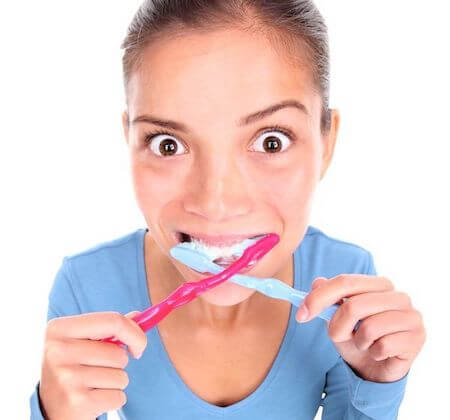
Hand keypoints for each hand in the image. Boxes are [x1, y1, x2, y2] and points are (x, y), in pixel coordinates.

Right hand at [39, 310, 146, 419]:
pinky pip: (118, 396)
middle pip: (118, 352)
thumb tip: (139, 316)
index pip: (113, 321)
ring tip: (93, 384)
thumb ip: (110, 327)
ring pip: (121, 375)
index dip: (135, 333)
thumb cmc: (73, 367)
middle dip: (120, 362)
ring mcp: (65, 378)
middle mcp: (58, 351)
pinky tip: (93, 399)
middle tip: (100, 369)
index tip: (139, 345)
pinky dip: (113, 399)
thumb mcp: (83, 341)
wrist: (48, 408)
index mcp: (59, 328)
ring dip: (116, 381)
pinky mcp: (76, 403)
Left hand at [296, 274, 425, 382]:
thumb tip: (317, 283)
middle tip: (336, 336)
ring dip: (358, 341)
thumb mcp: (335, 318)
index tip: (301, 314)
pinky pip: (382, 346)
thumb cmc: (356, 337)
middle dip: (337, 326)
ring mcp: (411, 315)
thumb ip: (326, 298)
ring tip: (365, 343)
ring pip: (368, 327)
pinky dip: (374, 353)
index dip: (319, 298)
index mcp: (378, 284)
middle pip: (354, 305)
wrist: (377, 367)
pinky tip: (379, 352)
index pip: (345, 282)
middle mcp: (398, 295)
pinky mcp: (417, 337)